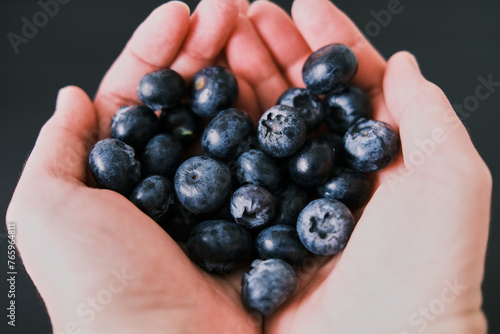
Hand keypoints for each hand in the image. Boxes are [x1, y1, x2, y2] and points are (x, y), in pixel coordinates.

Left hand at [7, 1, 260, 332]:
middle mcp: (172, 181)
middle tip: (230, 8)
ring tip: (256, 29)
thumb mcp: (47, 210)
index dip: (157, 51)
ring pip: (232, 120)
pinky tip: (282, 86)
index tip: (179, 13)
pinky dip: (275, 121)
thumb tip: (72, 97)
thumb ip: (57, 150)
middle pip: (191, 100)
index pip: (140, 96)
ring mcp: (219, 196)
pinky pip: (268, 158)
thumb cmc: (98, 284)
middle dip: (207, 49)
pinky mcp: (257, 215)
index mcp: (123, 174)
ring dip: (244, 72)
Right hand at [237, 1, 491, 332]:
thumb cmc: (426, 271)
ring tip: (224, 40)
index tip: (305, 4)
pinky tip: (208, 103)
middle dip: (277, 50)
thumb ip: (427, 115)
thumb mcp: (449, 180)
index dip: (329, 42)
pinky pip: (241, 170)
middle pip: (302, 97)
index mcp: (381, 156)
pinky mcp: (261, 225)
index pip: (352, 84)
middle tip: (249, 13)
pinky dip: (225, 134)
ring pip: (267, 125)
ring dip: (247, 80)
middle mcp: (335, 173)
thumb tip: (402, 63)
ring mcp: (294, 197)